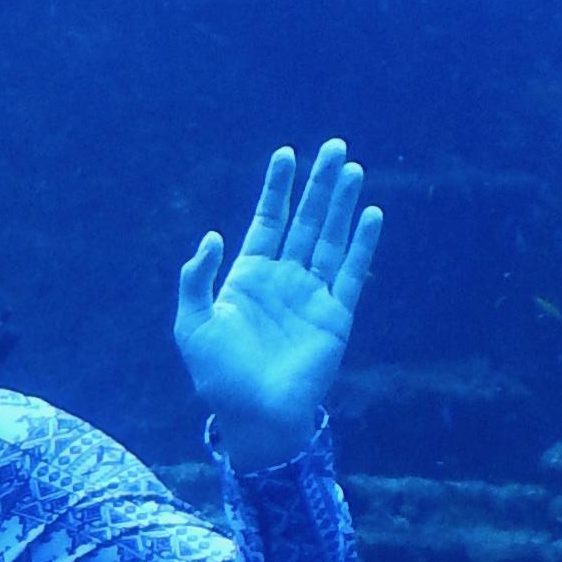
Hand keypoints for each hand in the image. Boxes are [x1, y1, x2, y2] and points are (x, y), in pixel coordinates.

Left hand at [175, 140, 382, 467]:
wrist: (253, 415)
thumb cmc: (218, 376)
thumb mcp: (191, 325)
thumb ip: (195, 279)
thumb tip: (213, 235)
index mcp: (247, 279)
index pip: (266, 222)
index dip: (277, 189)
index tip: (286, 153)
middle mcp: (283, 280)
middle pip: (304, 221)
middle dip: (318, 185)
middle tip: (334, 145)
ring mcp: (311, 295)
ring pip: (329, 238)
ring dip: (341, 204)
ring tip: (352, 168)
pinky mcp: (335, 315)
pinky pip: (351, 272)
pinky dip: (361, 243)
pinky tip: (370, 213)